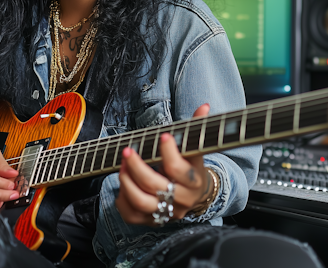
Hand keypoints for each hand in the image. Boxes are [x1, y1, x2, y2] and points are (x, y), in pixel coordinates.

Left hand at [116, 104, 215, 225]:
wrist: (197, 195)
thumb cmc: (193, 166)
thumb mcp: (197, 149)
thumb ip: (198, 127)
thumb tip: (205, 106)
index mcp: (194, 180)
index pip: (179, 169)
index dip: (170, 152)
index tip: (163, 136)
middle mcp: (182, 199)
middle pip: (156, 186)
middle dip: (138, 167)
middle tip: (128, 151)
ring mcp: (167, 212)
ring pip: (142, 202)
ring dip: (127, 182)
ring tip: (122, 166)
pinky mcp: (154, 220)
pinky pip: (132, 215)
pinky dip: (122, 199)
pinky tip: (123, 184)